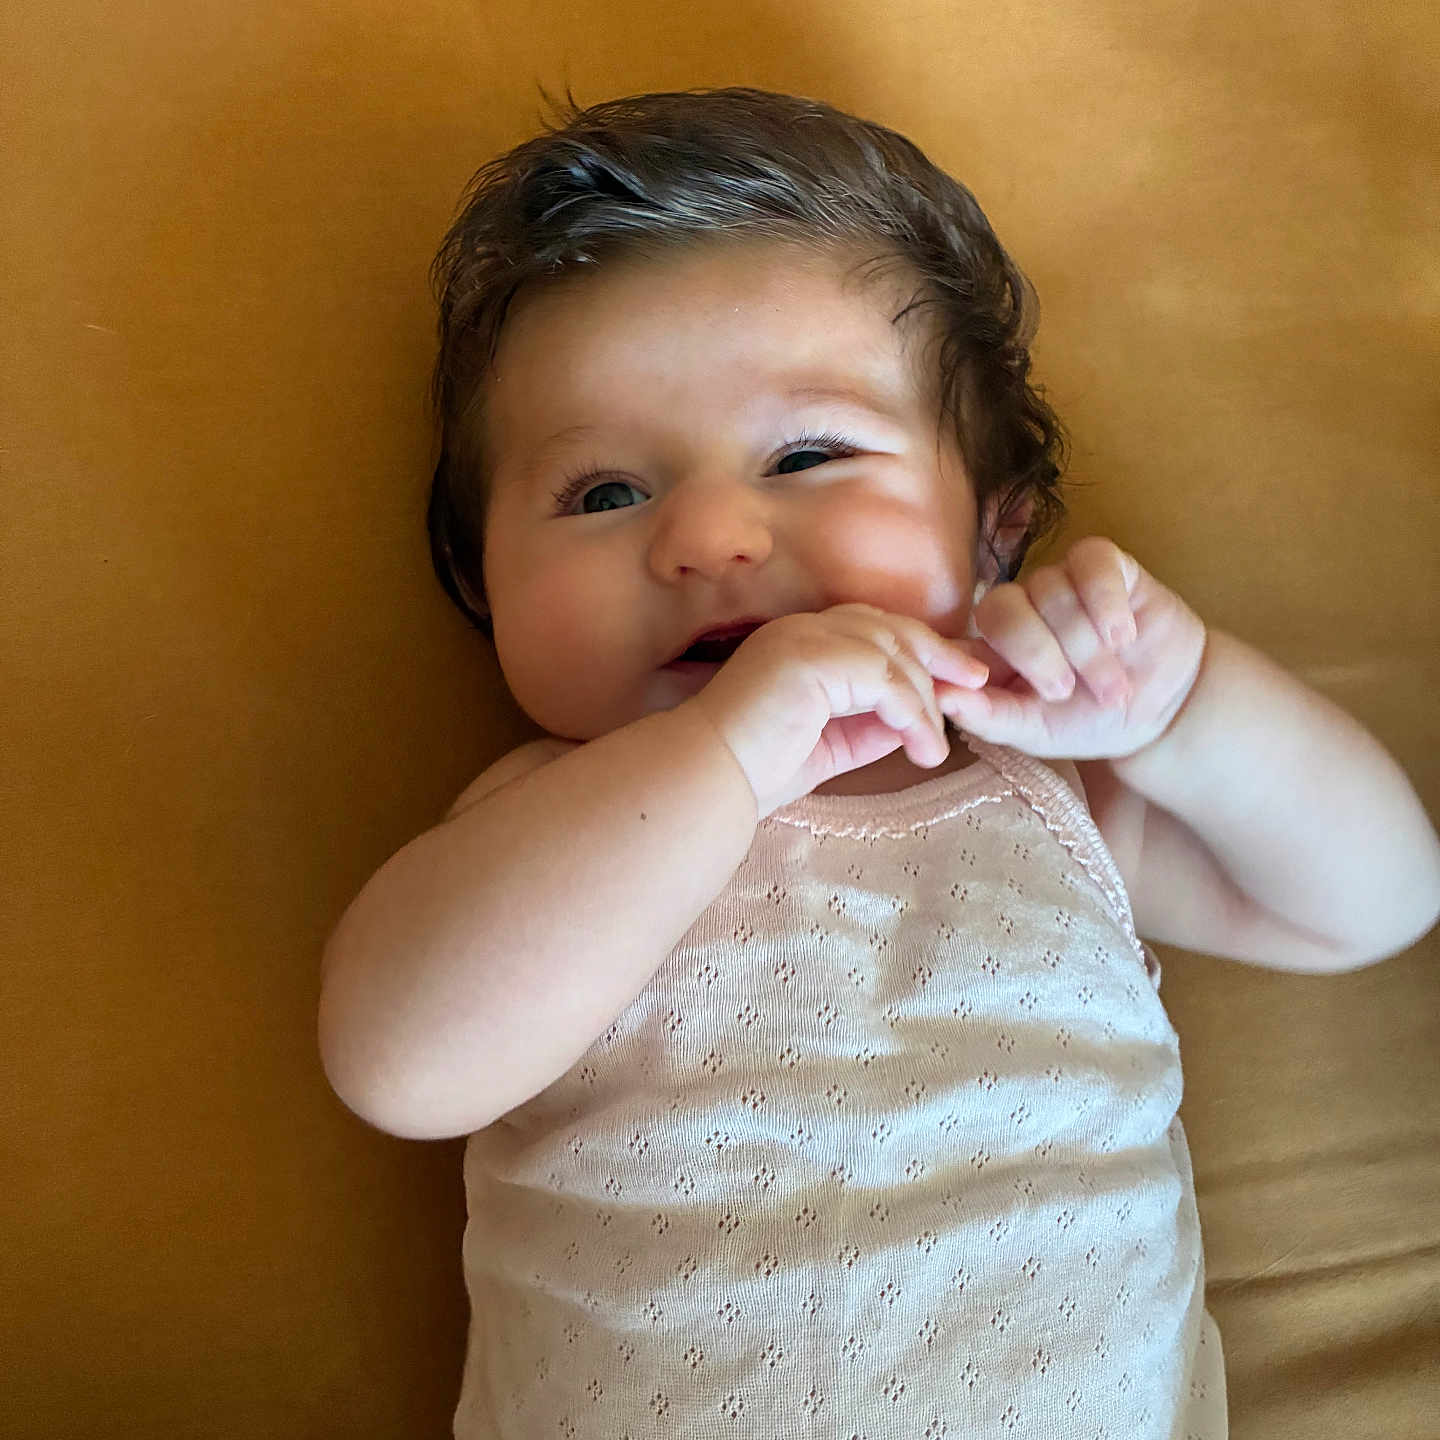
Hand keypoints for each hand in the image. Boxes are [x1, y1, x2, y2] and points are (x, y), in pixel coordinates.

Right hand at [689, 604, 989, 818]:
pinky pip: (885, 679)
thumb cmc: (755, 769)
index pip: (875, 628)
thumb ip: (870, 725)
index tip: (960, 676)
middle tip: (978, 685)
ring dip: (926, 703)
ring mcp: (806, 638)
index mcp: (802, 640)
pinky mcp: (812, 659)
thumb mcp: (830, 744)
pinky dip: (912, 714)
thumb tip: (918, 720)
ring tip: (934, 750)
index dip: (922, 648)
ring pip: (895, 655)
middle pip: (892, 628)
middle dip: (940, 655)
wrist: (706, 779)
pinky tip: (922, 749)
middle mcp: (804, 627)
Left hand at [939, 535, 1206, 759]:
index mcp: (991, 650)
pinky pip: (1090, 562)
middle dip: (1037, 654)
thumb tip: (943, 700)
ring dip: (1084, 644)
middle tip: (1067, 692)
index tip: (1004, 692)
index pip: (961, 640)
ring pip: (1051, 591)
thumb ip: (990, 717)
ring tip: (1113, 684)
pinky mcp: (1102, 564)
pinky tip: (1124, 635)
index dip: (976, 663)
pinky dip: (1105, 601)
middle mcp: (1018, 609)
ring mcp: (1058, 582)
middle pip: (1002, 608)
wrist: (1164, 709)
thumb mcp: (1037, 732)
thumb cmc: (1091, 722)